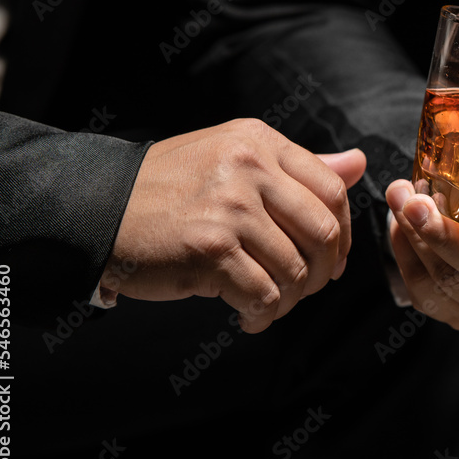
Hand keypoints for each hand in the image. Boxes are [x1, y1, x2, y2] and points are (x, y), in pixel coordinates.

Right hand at [104, 118, 365, 332]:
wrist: (99, 209)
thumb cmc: (172, 188)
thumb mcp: (234, 158)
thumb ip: (299, 167)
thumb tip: (359, 164)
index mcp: (260, 142)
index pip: (332, 190)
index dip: (342, 233)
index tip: (331, 258)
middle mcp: (249, 168)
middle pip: (322, 232)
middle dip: (322, 271)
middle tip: (305, 287)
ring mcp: (230, 208)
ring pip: (295, 269)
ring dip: (290, 298)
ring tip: (270, 303)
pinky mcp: (211, 249)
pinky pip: (264, 294)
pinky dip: (263, 315)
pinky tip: (247, 315)